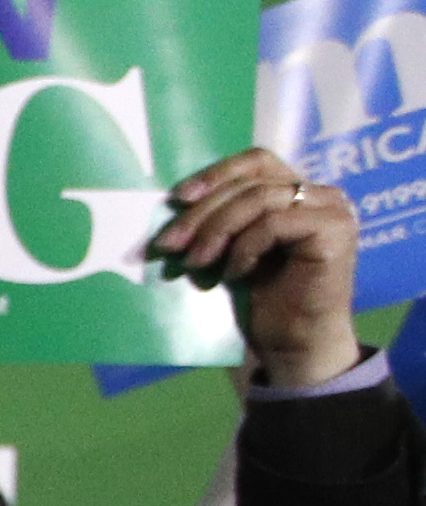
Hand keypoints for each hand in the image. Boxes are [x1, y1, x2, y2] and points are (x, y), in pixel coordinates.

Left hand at [150, 149, 363, 388]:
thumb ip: (219, 220)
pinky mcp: (335, 230)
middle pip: (251, 182)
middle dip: (203, 212)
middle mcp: (320, 194)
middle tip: (169, 243)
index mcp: (297, 191)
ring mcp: (332, 209)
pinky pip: (275, 223)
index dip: (216, 173)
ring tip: (195, 262)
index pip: (256, 161)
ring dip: (217, 229)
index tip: (177, 199)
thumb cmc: (261, 301)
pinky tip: (234, 274)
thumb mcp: (231, 251)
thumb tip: (170, 203)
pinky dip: (245, 247)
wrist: (292, 344)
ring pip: (260, 199)